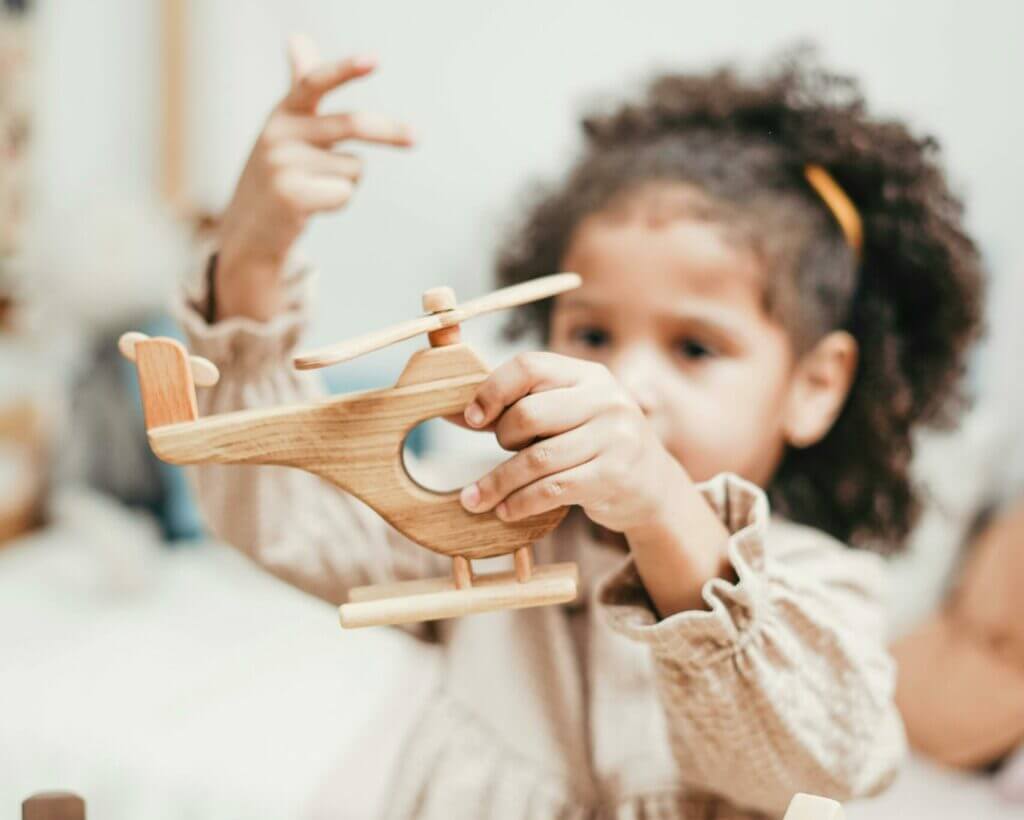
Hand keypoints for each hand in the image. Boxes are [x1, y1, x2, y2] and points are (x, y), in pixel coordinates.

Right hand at [216, 34, 413, 319]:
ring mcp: (282, 165)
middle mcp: (278, 134)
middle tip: (417, 137)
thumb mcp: (286, 127)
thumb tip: (297, 37)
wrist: (248, 229)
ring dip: (348, 182)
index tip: (375, 60)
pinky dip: (339, 202)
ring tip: (316, 188)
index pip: (314, 82)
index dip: (345, 70)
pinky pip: (345, 192)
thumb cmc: (278, 173)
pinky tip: (313, 206)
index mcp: (283, 113)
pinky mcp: (290, 196)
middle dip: (390, 132)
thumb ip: (298, 87)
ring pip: (354, 167)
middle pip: (352, 124)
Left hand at [458, 352, 682, 533]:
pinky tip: (506, 511)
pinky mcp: (614, 476)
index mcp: (588, 375)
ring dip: (498, 483)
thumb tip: (453, 412)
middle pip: (528, 414)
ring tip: (476, 500)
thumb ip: (517, 408)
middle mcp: (606, 400)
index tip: (473, 419)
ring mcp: (614, 438)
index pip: (528, 366)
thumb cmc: (594, 445)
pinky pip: (552, 490)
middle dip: (502, 439)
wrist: (654, 487)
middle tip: (498, 454)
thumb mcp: (566, 415)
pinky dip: (520, 503)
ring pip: (536, 459)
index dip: (492, 391)